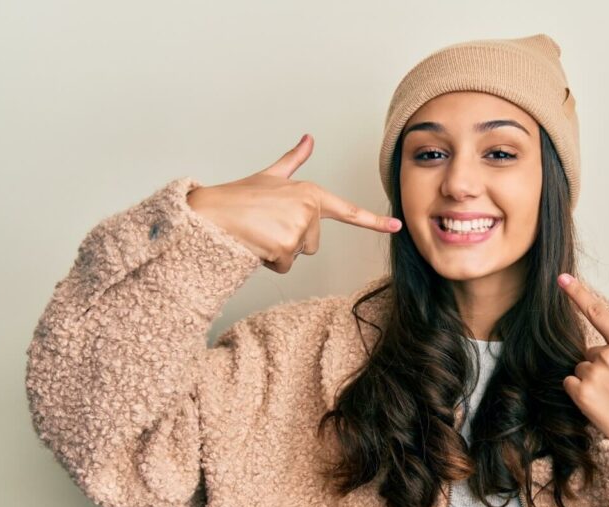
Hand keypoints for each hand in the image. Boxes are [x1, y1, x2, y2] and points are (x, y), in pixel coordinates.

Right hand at [186, 133, 402, 273]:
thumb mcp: (270, 176)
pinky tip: (256, 244)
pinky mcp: (287, 247)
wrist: (211, 213)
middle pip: (312, 243)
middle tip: (267, 225)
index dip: (373, 221)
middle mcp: (309, 210)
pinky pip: (285, 266)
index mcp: (310, 193)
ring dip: (279, 250)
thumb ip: (293, 161)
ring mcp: (299, 229)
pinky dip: (270, 260)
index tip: (397, 227)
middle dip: (290, 240)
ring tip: (259, 232)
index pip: (348, 210)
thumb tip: (308, 139)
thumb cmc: (239, 198)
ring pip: (298, 255)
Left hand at [557, 273, 608, 444]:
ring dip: (592, 381)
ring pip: (580, 369)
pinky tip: (601, 404)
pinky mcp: (583, 395)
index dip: (578, 293)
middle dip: (603, 366)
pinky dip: (580, 394)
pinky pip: (570, 384)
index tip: (561, 278)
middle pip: (591, 352)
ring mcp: (595, 376)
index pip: (599, 313)